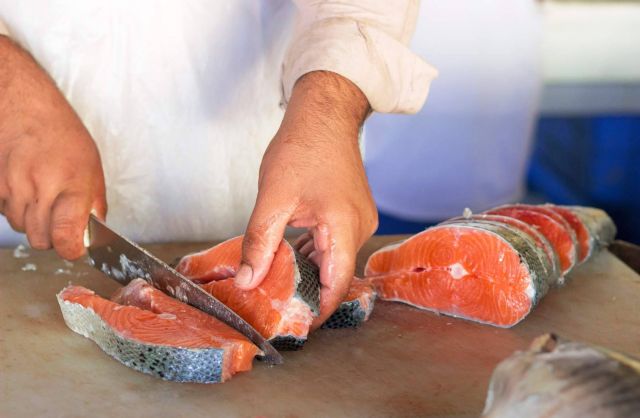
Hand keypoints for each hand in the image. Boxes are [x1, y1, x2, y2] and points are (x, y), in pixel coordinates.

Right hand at [0, 36, 105, 258]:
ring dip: (33, 220)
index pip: (65, 236)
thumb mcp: (92, 167)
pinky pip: (3, 211)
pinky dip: (14, 207)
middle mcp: (41, 188)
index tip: (77, 247)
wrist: (23, 105)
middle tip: (61, 219)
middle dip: (53, 236)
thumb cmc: (63, 134)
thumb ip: (93, 203)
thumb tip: (93, 232)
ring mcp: (13, 187)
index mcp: (72, 185)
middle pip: (41, 240)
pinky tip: (24, 187)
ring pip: (21, 227)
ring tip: (42, 194)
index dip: (72, 249)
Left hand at [236, 71, 376, 327]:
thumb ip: (260, 243)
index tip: (298, 327)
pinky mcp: (353, 212)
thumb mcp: (273, 198)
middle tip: (279, 306)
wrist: (325, 113)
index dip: (319, 311)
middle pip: (336, 274)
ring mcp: (359, 219)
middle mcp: (360, 226)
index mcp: (345, 226)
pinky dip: (314, 253)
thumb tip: (249, 281)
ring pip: (335, 259)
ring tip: (279, 285)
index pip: (337, 283)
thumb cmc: (303, 147)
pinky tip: (291, 256)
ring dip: (310, 272)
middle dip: (309, 293)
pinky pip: (335, 243)